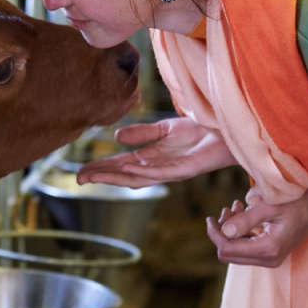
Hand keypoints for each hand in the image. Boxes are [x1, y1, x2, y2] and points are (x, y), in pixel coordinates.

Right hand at [76, 117, 236, 188]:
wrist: (228, 128)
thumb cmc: (202, 129)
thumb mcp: (165, 128)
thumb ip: (142, 133)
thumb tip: (115, 137)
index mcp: (152, 158)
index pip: (121, 165)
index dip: (101, 168)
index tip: (81, 172)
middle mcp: (159, 167)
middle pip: (124, 175)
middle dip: (102, 176)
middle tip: (79, 179)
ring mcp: (171, 170)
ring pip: (137, 177)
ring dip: (115, 177)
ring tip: (94, 176)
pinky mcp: (185, 169)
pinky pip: (160, 172)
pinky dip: (142, 172)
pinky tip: (127, 168)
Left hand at [206, 185, 307, 267]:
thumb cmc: (295, 203)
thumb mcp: (269, 207)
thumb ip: (245, 220)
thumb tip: (223, 232)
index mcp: (267, 249)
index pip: (227, 249)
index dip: (214, 234)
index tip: (210, 218)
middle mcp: (268, 260)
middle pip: (228, 253)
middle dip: (222, 232)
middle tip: (228, 209)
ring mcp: (270, 259)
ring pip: (234, 250)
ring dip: (230, 229)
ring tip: (236, 206)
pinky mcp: (269, 254)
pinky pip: (245, 247)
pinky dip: (239, 231)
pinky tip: (242, 211)